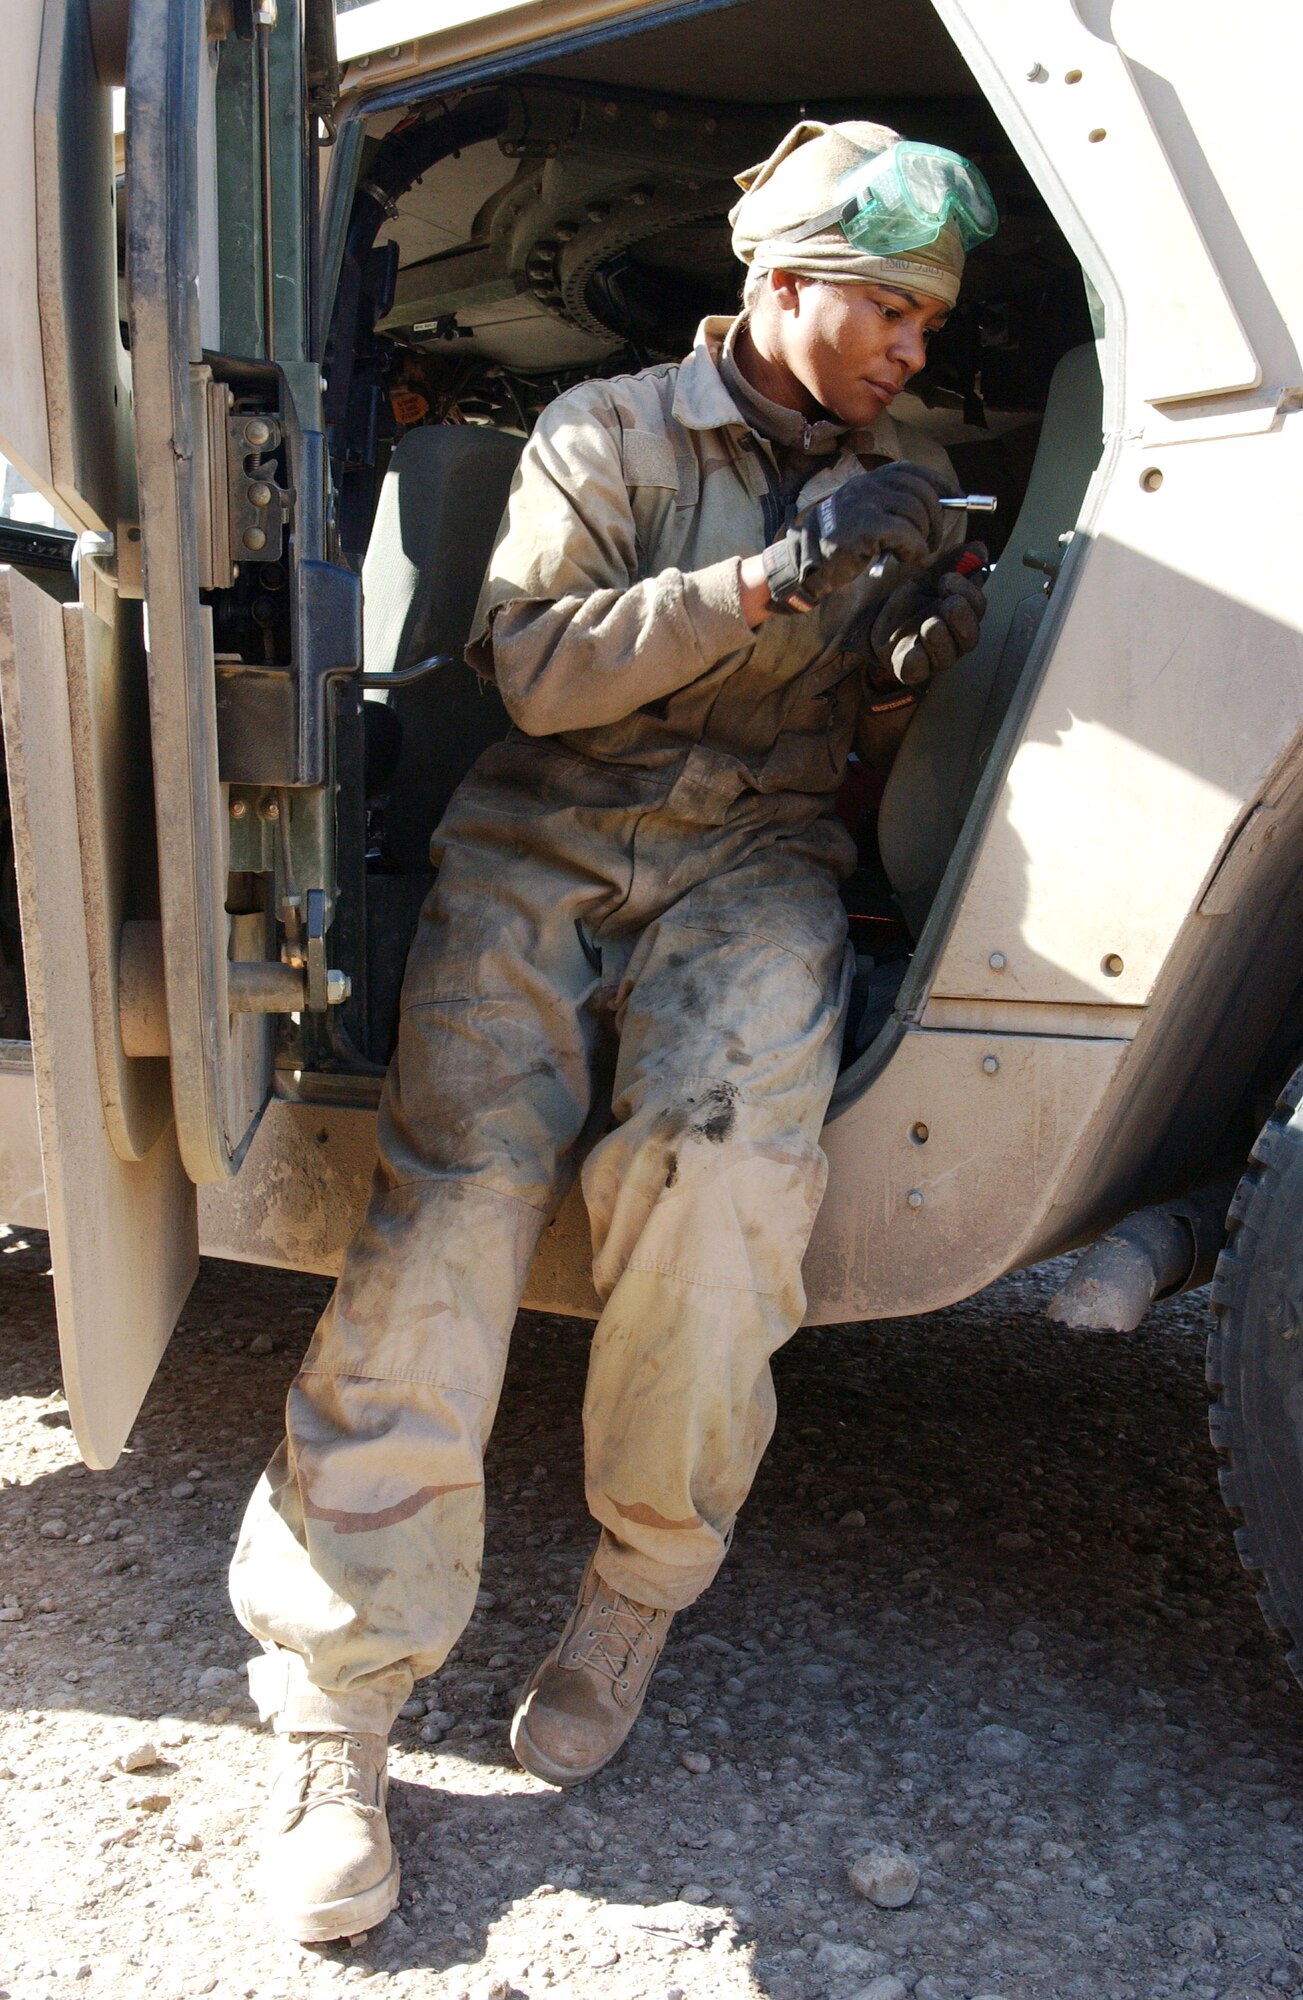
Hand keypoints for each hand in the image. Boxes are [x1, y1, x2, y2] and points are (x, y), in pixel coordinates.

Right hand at [761, 461, 953, 611]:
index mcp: (867, 481)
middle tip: (933, 541)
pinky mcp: (863, 528)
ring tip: (918, 553)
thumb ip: (891, 506)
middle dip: (935, 518)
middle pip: (920, 492)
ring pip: (916, 512)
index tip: (955, 497)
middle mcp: (866, 486)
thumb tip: (936, 505)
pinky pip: (907, 535)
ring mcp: (863, 505)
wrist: (801, 564)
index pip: (911, 471)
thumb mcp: (863, 515)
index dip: (938, 483)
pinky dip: (917, 550)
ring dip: (925, 537)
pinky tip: (913, 560)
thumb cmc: (836, 546)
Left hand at [868, 542, 987, 687]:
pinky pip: (917, 671)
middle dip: (960, 618)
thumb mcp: (930, 577)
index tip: (948, 579)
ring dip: (940, 638)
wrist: (881, 621)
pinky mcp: (910, 669)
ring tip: (930, 624)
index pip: (977, 607)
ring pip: (947, 656)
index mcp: (963, 616)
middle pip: (969, 636)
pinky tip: (913, 650)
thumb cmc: (914, 602)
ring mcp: (934, 657)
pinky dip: (916, 662)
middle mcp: (954, 640)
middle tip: (948, 603)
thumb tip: (979, 549)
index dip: (968, 593)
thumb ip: (953, 563)